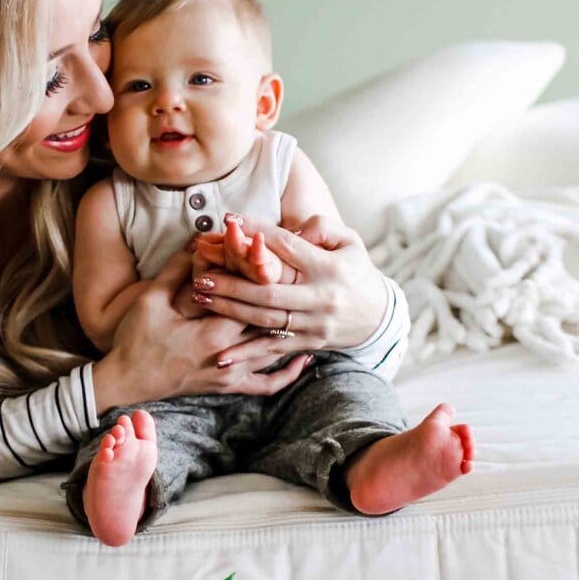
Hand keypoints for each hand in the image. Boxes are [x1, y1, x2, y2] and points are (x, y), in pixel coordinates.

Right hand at [92, 250, 312, 411]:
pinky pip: (266, 383)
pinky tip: (304, 358)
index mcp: (213, 332)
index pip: (252, 298)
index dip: (266, 274)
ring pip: (275, 349)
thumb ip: (177, 269)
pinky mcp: (229, 386)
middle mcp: (230, 355)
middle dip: (286, 297)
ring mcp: (232, 373)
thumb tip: (199, 240)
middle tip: (305, 276)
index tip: (279, 255)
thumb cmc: (135, 339)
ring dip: (292, 328)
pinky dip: (288, 373)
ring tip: (312, 307)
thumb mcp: (151, 299)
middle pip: (270, 322)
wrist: (125, 380)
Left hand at [192, 214, 389, 367]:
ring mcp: (313, 323)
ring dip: (229, 310)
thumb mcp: (350, 241)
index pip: (286, 246)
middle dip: (231, 282)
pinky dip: (247, 354)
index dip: (256, 233)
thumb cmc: (356, 270)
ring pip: (265, 319)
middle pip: (268, 290)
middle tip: (201, 273)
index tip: (227, 222)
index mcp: (328, 267)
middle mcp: (320, 297)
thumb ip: (323, 228)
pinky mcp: (307, 343)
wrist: (378, 315)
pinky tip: (221, 357)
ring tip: (200, 297)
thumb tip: (294, 230)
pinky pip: (273, 349)